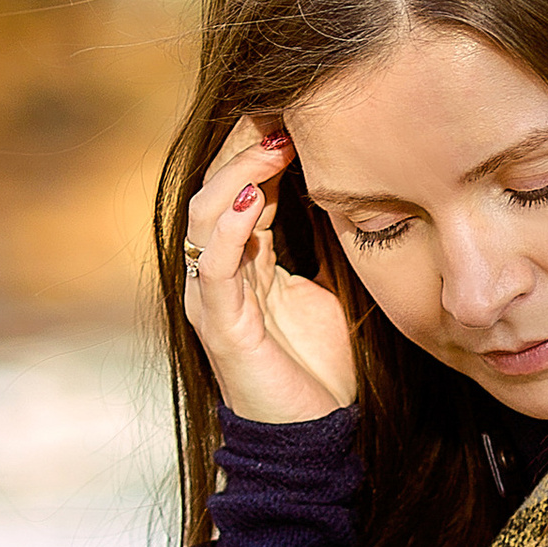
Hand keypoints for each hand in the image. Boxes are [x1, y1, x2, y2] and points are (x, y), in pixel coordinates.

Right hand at [182, 116, 356, 424]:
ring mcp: (214, 298)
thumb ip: (317, 245)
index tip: (296, 110)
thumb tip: (343, 194)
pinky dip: (228, 227)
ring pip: (204, 217)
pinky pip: (213, 265)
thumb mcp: (324, 288)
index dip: (259, 147)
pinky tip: (249, 197)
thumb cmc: (321, 367)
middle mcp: (218, 273)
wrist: (317, 436)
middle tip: (281, 111)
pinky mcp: (222, 326)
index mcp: (242, 261)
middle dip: (244, 146)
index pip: (237, 187)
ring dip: (237, 174)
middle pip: (213, 189)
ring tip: (272, 144)